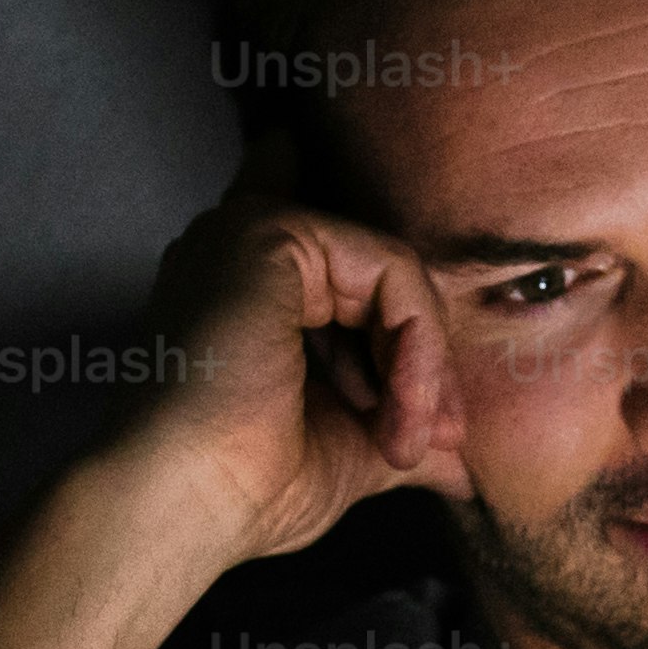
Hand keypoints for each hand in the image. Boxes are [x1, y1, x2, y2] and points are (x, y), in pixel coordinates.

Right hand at [103, 169, 476, 567]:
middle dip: (419, 363)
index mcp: (241, 288)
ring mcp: (252, 234)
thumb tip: (462, 465)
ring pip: (395, 274)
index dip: (290, 171)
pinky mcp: (274, 235)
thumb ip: (399, 428)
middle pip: (378, 274)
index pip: (280, 196)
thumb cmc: (245, 490)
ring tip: (405, 443)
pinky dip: (416, 348)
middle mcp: (238, 249)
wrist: (185, 506)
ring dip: (421, 367)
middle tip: (430, 442)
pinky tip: (399, 412)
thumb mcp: (345, 449)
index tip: (284, 142)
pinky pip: (393, 271)